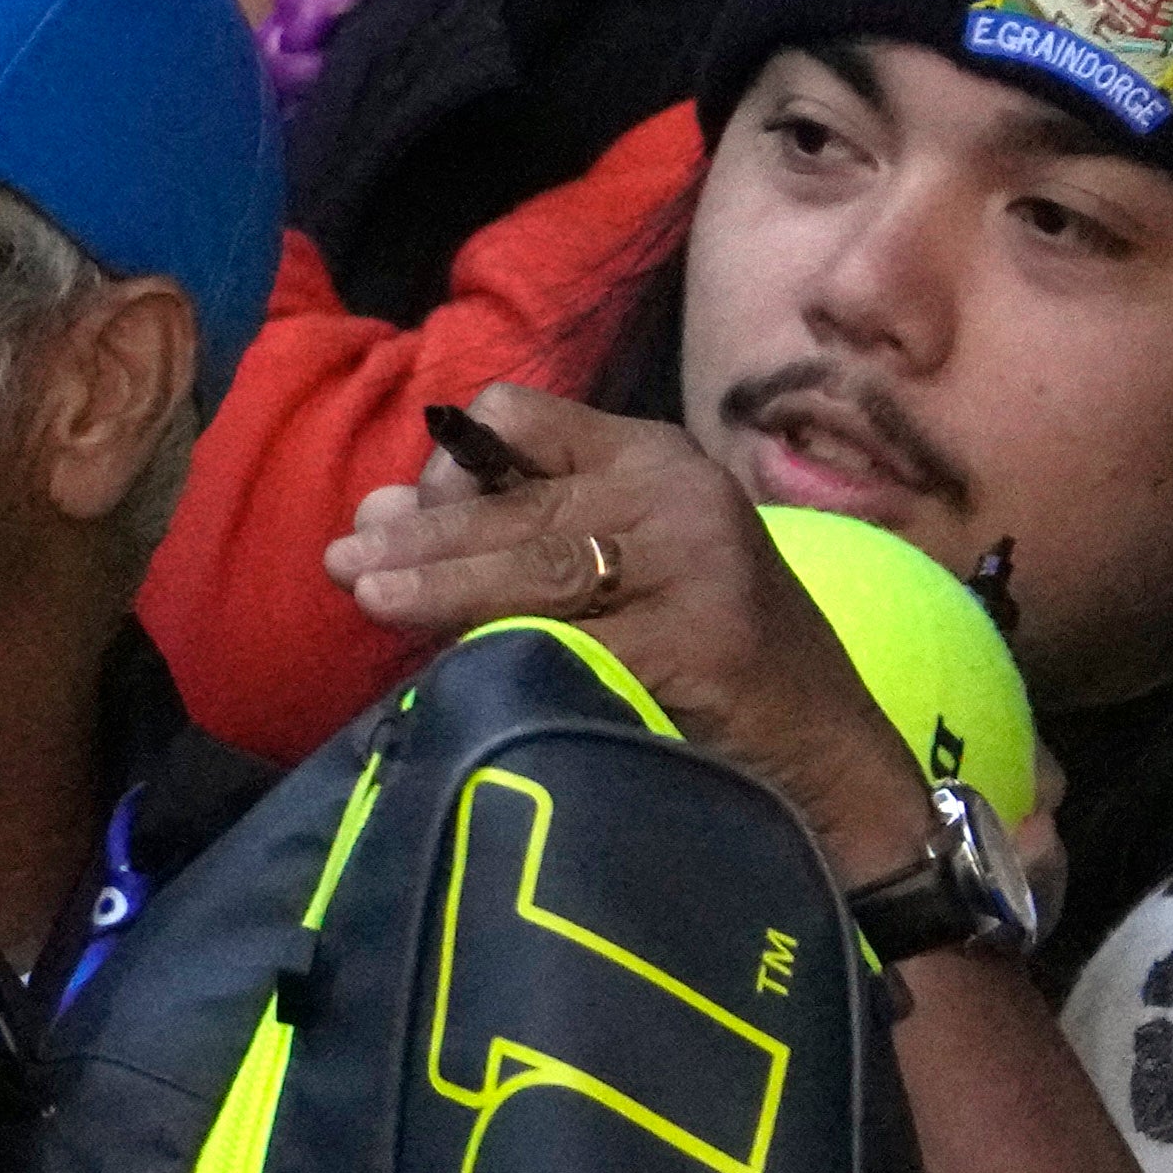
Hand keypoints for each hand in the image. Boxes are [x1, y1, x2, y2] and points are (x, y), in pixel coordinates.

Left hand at [326, 382, 937, 884]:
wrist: (825, 755)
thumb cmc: (701, 661)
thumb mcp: (609, 573)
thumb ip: (508, 537)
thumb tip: (374, 516)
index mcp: (650, 459)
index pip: (522, 416)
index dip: (452, 461)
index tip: (402, 514)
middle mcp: (678, 494)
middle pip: (518, 504)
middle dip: (422, 539)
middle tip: (346, 565)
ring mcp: (699, 565)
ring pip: (538, 567)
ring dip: (443, 588)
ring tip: (370, 597)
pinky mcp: (706, 643)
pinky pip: (579, 645)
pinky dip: (513, 658)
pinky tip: (461, 672)